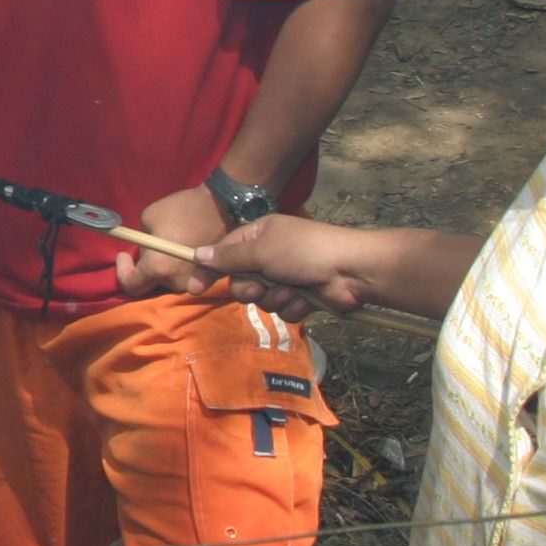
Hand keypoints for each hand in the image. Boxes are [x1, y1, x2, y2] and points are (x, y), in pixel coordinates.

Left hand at [116, 185, 234, 298]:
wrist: (222, 206)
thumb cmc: (182, 210)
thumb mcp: (148, 219)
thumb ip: (141, 241)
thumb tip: (146, 249)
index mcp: (159, 268)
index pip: (132, 285)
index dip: (123, 272)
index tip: (124, 255)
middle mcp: (176, 282)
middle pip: (152, 282)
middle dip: (145, 266)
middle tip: (146, 246)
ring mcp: (195, 283)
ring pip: (169, 279)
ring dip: (163, 266)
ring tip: (166, 244)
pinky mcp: (209, 278)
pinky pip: (186, 276)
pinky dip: (179, 266)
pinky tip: (181, 248)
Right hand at [189, 215, 379, 321]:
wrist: (351, 270)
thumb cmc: (303, 251)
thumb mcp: (260, 250)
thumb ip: (228, 257)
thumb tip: (196, 254)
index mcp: (256, 236)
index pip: (222, 253)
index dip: (207, 270)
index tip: (194, 289)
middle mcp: (268, 255)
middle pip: (240, 281)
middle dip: (249, 288)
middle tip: (261, 286)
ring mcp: (285, 277)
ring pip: (261, 299)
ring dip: (274, 297)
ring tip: (292, 290)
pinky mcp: (300, 296)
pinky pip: (282, 309)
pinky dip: (293, 306)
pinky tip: (306, 299)